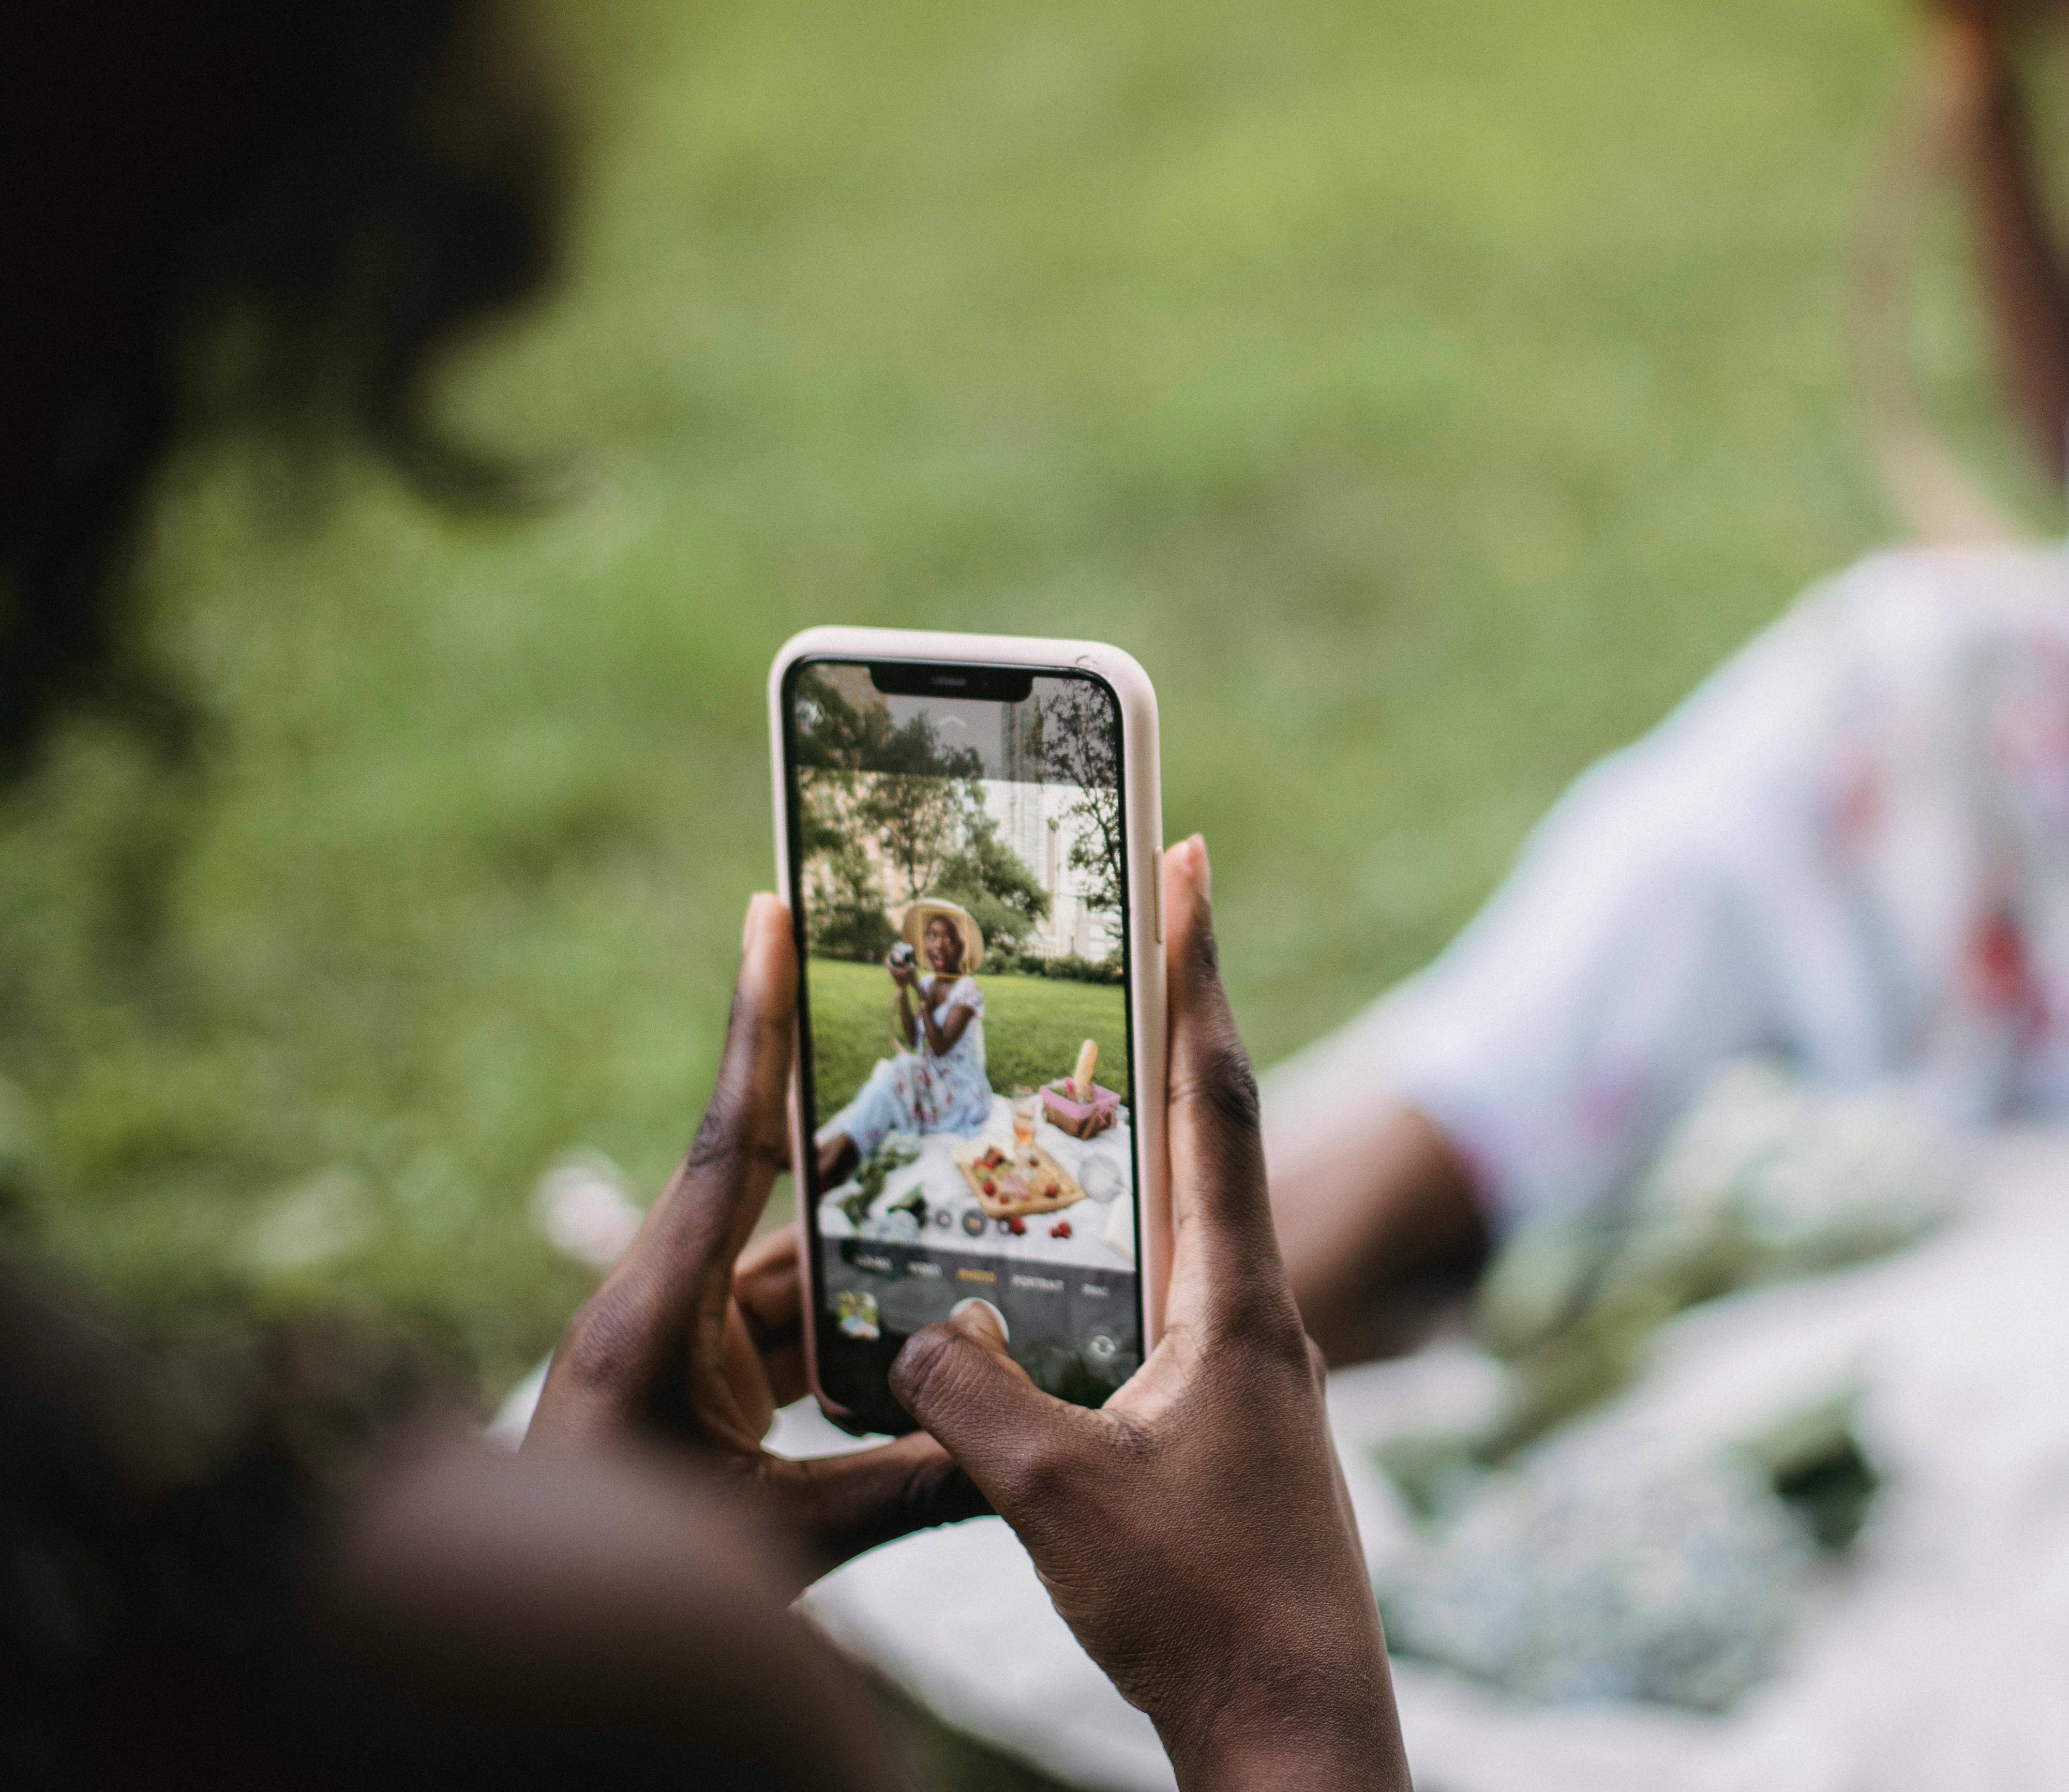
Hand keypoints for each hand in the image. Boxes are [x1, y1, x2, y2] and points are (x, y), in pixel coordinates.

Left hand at [530, 893, 980, 1575]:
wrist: (540, 1652)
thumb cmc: (633, 1586)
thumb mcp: (777, 1543)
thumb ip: (903, 1488)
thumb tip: (1029, 1456)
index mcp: (654, 1320)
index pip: (727, 1147)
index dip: (754, 1030)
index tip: (769, 915)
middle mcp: (665, 1309)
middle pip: (781, 1188)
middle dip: (867, 1123)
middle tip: (942, 1029)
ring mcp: (684, 1344)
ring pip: (805, 1264)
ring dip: (888, 1240)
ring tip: (989, 1182)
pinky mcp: (703, 1381)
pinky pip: (798, 1323)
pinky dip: (867, 1318)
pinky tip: (949, 1316)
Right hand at [889, 838, 1410, 1790]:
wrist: (1294, 1724)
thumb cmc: (1201, 1611)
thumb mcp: (1059, 1497)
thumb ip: (973, 1398)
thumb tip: (908, 1329)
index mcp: (1238, 1304)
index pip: (1215, 1100)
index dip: (1200, 976)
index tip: (1192, 862)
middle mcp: (1256, 1315)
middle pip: (1208, 1132)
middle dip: (1167, 1023)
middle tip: (1130, 924)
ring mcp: (1249, 1366)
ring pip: (1185, 1217)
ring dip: (1135, 1137)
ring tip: (1067, 1074)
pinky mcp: (1226, 1420)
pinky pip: (1164, 1295)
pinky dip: (1115, 1248)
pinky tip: (1057, 1267)